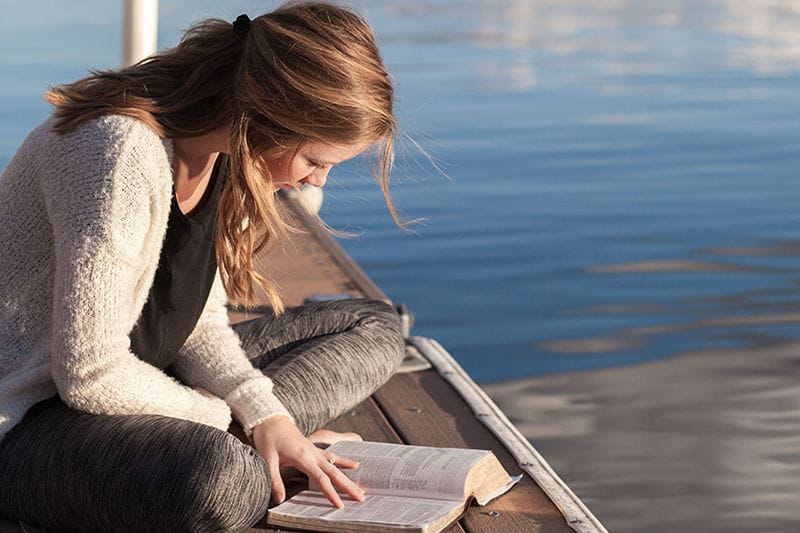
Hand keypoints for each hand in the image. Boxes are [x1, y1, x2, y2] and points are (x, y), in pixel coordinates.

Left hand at [251, 415, 365, 507]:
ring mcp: (314, 450)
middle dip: (348, 486)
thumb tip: (280, 499)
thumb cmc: (268, 438)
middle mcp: (313, 453)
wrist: (271, 420)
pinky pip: (332, 457)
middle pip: (335, 473)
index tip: (340, 505)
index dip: (331, 493)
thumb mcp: (268, 459)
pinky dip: (344, 462)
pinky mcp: (313, 449)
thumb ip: (275, 481)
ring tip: (361, 486)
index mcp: (303, 456)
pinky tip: (355, 465)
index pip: (321, 478)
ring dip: (349, 476)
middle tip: (361, 497)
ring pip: (336, 465)